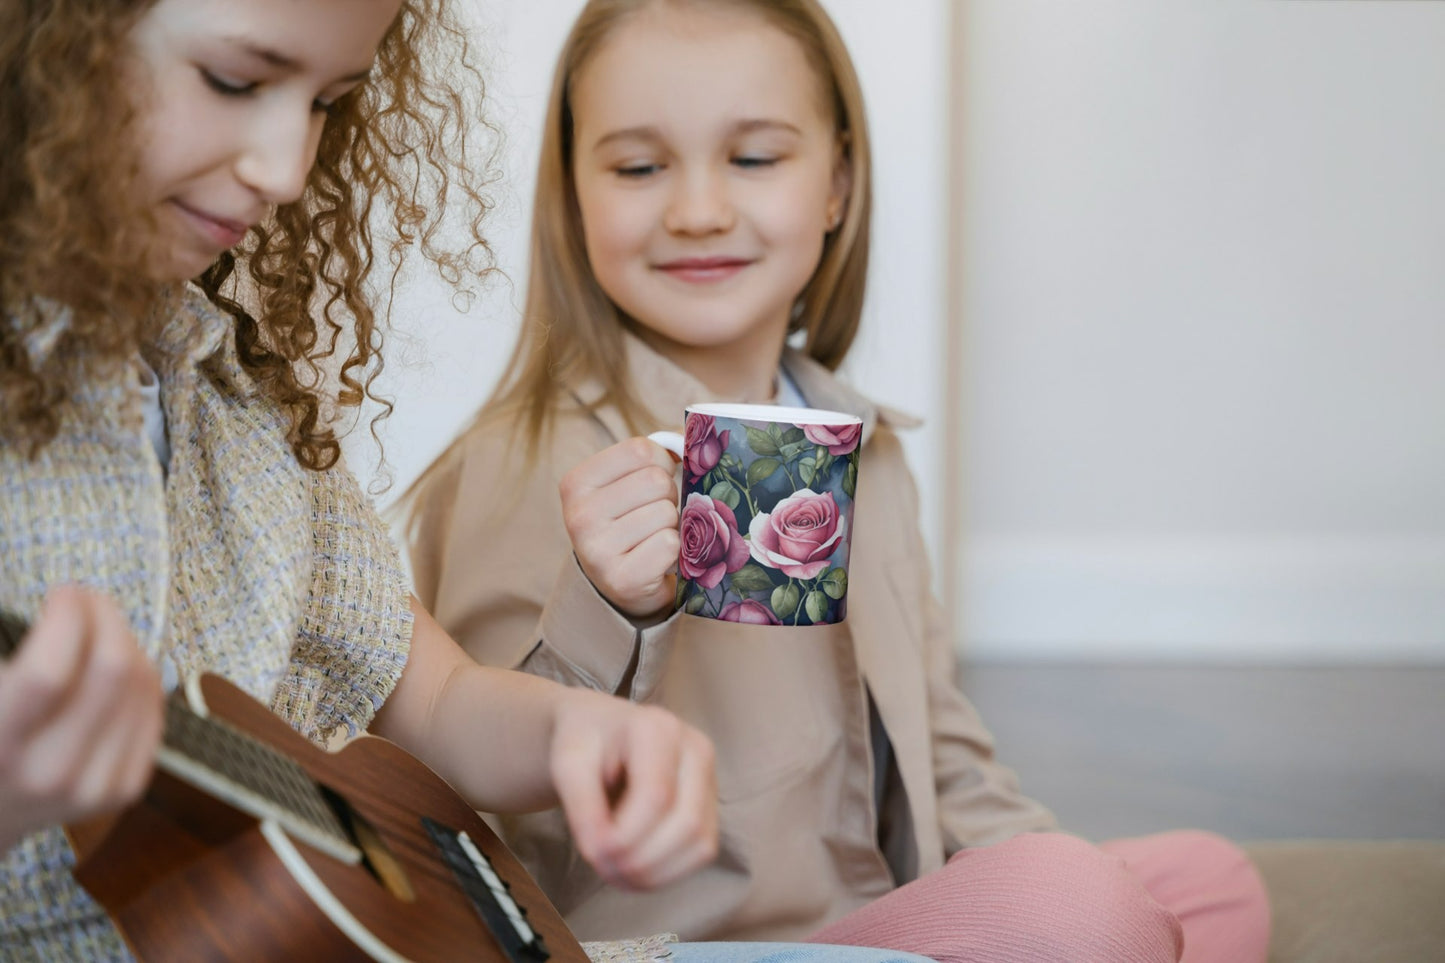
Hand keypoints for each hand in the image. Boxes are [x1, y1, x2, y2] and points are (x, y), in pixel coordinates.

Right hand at [0, 586, 163, 850]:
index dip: (67, 619)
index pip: (48, 674)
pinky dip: (142, 673)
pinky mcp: (126, 786)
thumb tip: (68, 603)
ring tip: (97, 628)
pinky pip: (154, 709)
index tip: (62, 593)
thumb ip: (17, 660)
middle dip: (105, 617)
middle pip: (112, 672)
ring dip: (126, 639)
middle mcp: (50, 774)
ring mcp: (95, 786)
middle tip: (86, 599)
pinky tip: (115, 663)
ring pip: (142, 685)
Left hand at [548, 689, 717, 889]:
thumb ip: (582, 806)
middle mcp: (696, 750)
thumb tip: (601, 852)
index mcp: (660, 729)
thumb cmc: (587, 744)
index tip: (593, 851)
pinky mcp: (710, 807)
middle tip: (601, 867)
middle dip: (641, 859)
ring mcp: (710, 779)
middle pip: (685, 823)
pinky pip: (701, 852)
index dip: (626, 836)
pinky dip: (667, 872)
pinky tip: (635, 870)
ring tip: (615, 871)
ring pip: (699, 843)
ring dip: (655, 871)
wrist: (603, 734)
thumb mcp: (569, 764)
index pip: (657, 796)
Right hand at [560, 437, 680, 617]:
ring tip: (653, 538)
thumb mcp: (626, 483)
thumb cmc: (629, 523)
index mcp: (576, 483)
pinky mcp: (621, 579)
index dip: (661, 462)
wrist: (619, 586)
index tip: (653, 481)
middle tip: (653, 516)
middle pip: (656, 481)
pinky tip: (656, 560)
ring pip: (666, 513)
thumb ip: (653, 455)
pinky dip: (674, 551)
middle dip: (668, 496)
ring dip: (671, 525)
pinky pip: (670, 544)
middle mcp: (579, 515)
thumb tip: (689, 434)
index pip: (639, 449)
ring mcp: (597, 550)